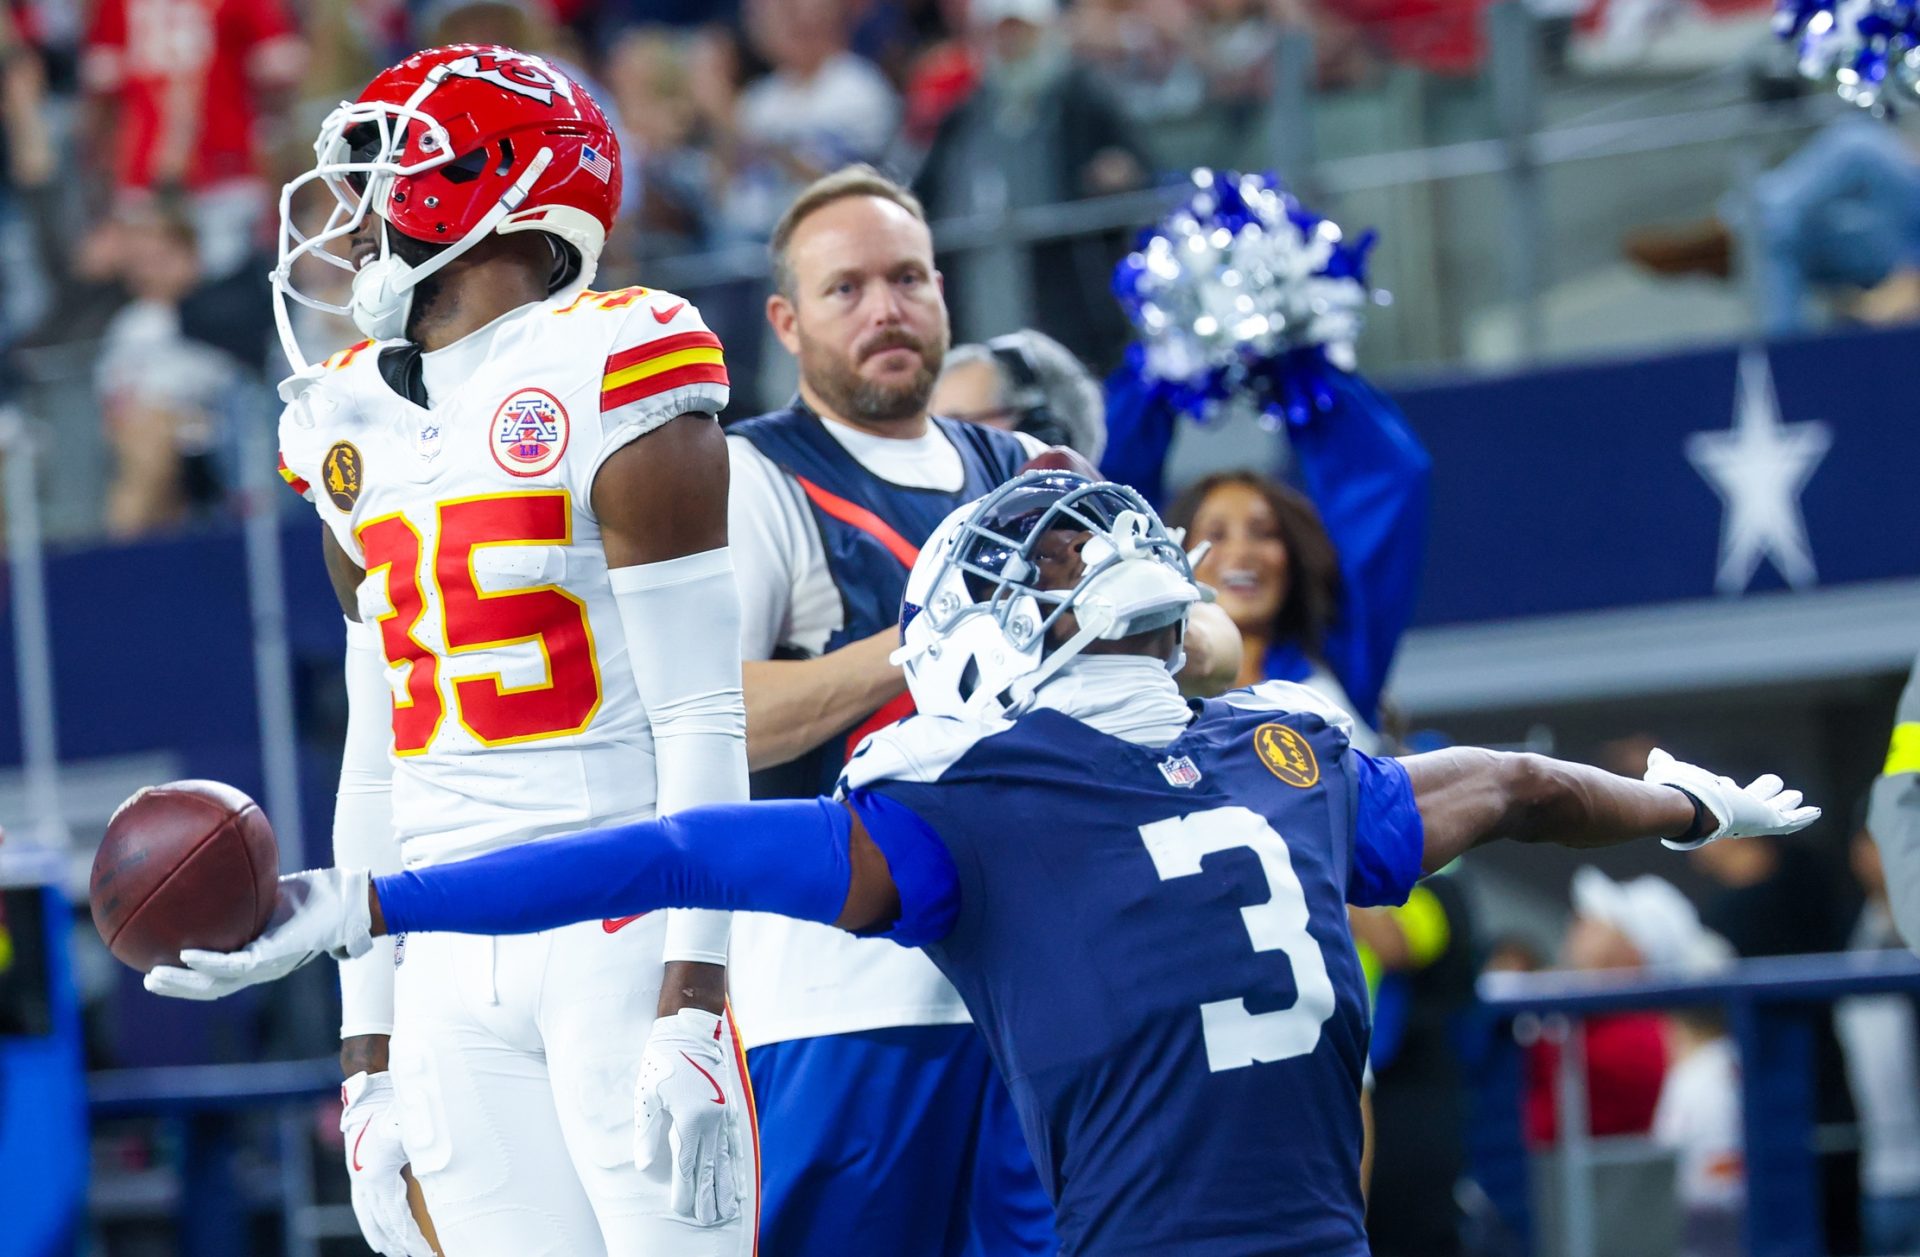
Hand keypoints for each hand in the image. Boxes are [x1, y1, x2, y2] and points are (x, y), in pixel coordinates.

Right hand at [144, 867, 373, 998]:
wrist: (349, 904)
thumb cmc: (316, 896)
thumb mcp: (273, 890)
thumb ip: (247, 887)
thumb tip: (221, 863)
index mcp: (258, 956)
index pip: (219, 975)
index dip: (191, 978)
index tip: (161, 967)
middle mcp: (260, 968)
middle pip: (211, 989)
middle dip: (178, 988)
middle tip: (147, 980)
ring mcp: (267, 966)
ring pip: (217, 985)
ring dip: (184, 984)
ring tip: (154, 978)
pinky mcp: (274, 957)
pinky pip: (235, 965)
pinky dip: (208, 963)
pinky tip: (185, 956)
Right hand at [342, 1071, 435, 1256]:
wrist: (369, 1095)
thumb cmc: (393, 1109)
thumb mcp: (409, 1128)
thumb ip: (423, 1148)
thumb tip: (440, 1168)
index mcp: (376, 1176)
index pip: (396, 1218)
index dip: (410, 1238)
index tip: (425, 1253)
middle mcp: (363, 1182)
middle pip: (384, 1223)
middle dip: (401, 1244)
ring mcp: (358, 1180)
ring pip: (370, 1219)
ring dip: (385, 1239)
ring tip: (398, 1254)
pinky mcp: (359, 1176)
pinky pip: (363, 1209)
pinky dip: (372, 1227)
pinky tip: (379, 1240)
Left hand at [635, 1008, 738, 1224]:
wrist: (691, 1029)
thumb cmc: (664, 1061)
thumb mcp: (648, 1096)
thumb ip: (648, 1133)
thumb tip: (645, 1166)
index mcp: (691, 1120)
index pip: (687, 1165)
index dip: (685, 1190)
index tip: (682, 1209)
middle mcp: (712, 1121)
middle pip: (710, 1167)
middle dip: (708, 1196)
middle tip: (709, 1219)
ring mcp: (724, 1114)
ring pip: (726, 1157)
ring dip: (726, 1184)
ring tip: (728, 1207)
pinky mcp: (729, 1107)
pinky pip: (733, 1142)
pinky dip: (735, 1162)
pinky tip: (735, 1174)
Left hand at [1645, 748, 1820, 849]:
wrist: (1693, 809)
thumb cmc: (1682, 794)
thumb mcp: (1673, 774)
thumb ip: (1664, 766)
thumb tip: (1655, 755)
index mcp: (1715, 807)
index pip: (1726, 797)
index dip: (1726, 787)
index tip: (1724, 781)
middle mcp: (1736, 815)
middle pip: (1753, 805)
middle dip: (1764, 796)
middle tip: (1775, 785)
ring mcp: (1754, 819)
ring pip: (1775, 811)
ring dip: (1787, 804)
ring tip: (1797, 796)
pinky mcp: (1769, 821)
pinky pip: (1790, 820)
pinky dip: (1803, 816)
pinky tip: (1816, 812)